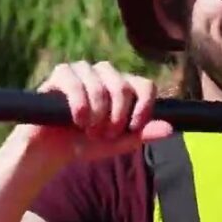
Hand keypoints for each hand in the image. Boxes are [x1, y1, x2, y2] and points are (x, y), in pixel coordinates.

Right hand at [15, 61, 172, 164]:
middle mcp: (106, 74)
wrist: (51, 150)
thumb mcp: (119, 143)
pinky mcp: (61, 74)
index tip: (133, 127)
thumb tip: (170, 129)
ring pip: (100, 85)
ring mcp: (83, 70)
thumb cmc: (87, 143)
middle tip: (105, 134)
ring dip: (97, 114)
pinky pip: (75, 82)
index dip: (144, 106)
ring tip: (89, 130)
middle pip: (123, 86)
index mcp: (124, 86)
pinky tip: (77, 120)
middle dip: (117, 116)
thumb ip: (142, 135)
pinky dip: (79, 104)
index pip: (146, 85)